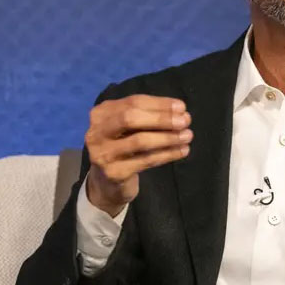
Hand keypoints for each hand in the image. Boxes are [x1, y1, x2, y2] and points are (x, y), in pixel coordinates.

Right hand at [85, 94, 191, 215]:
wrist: (106, 183)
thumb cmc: (122, 147)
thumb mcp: (129, 127)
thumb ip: (148, 116)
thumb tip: (179, 111)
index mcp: (101, 114)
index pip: (133, 102)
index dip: (159, 104)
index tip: (182, 107)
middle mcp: (96, 132)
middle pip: (130, 118)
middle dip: (161, 118)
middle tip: (185, 121)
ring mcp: (103, 153)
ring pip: (140, 141)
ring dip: (168, 137)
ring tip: (187, 136)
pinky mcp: (114, 173)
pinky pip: (146, 160)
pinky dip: (167, 154)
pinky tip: (182, 151)